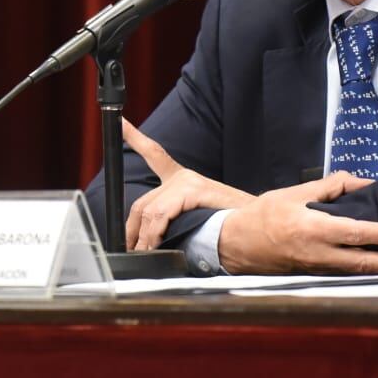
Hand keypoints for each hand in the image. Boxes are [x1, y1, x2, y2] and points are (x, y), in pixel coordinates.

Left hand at [122, 118, 255, 250]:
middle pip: (142, 203)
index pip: (154, 154)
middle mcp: (182, 177)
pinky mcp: (191, 189)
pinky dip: (153, 233)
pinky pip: (160, 214)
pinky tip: (153, 245)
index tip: (121, 123)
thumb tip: (150, 243)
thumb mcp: (196, 220)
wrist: (256, 223)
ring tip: (144, 254)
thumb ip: (174, 222)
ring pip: (148, 210)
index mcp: (183, 180)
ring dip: (143, 238)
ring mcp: (186, 181)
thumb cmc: (229, 225)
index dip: (135, 137)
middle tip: (131, 249)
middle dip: (131, 230)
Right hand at [217, 172, 377, 275]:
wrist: (238, 244)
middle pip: (363, 262)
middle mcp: (318, 252)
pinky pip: (348, 274)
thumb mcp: (296, 192)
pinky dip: (369, 273)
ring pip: (359, 272)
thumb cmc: (265, 214)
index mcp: (312, 228)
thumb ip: (332, 186)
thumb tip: (363, 182)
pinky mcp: (317, 274)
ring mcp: (318, 268)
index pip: (355, 233)